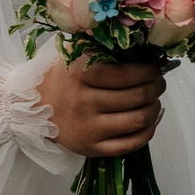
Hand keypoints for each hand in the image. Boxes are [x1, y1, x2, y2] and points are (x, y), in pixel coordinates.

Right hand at [38, 54, 165, 158]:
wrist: (35, 108)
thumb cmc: (64, 78)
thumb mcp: (76, 54)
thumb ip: (104, 47)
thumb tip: (145, 46)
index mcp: (80, 74)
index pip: (126, 73)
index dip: (149, 69)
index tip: (157, 65)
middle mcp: (83, 102)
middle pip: (137, 96)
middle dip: (157, 87)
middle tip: (159, 82)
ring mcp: (88, 128)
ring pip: (138, 120)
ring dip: (155, 108)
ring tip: (154, 100)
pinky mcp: (91, 148)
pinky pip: (130, 144)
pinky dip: (148, 131)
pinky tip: (150, 121)